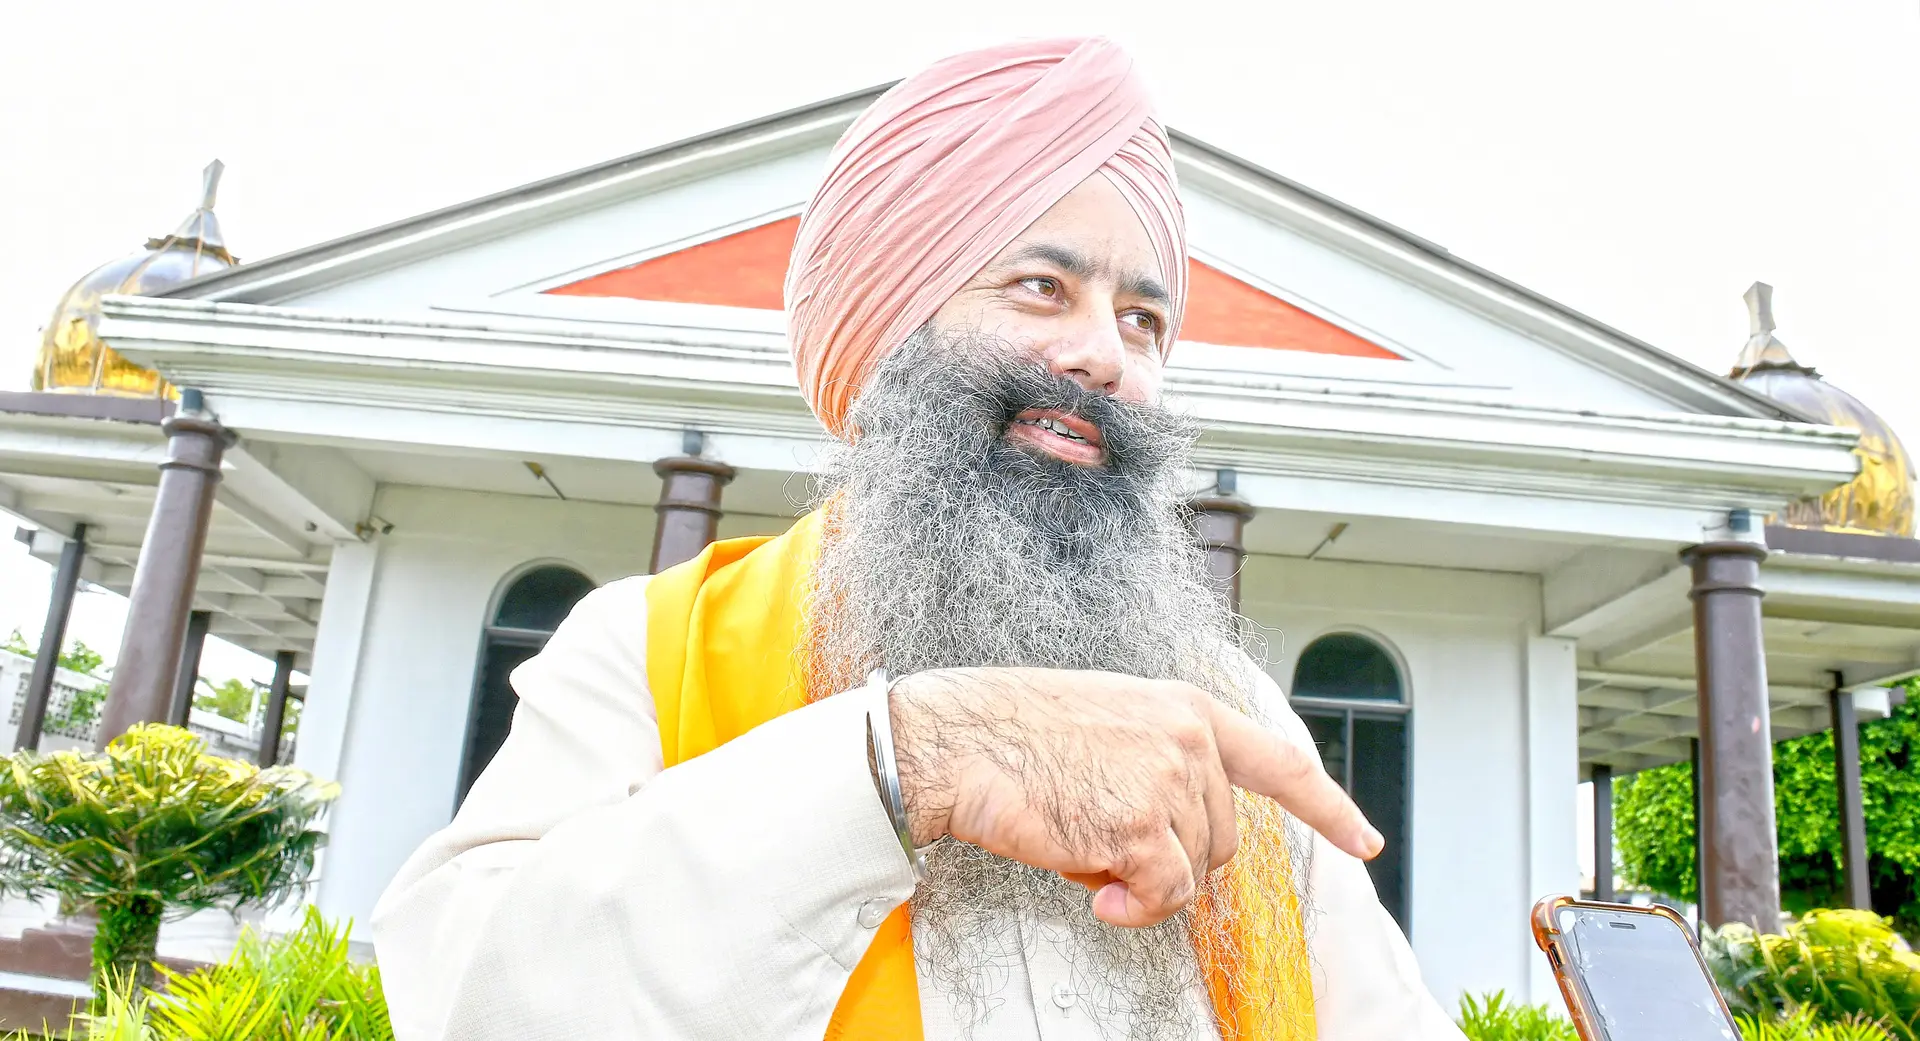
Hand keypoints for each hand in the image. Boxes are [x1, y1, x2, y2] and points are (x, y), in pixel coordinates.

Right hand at [888, 666, 1379, 928]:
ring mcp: (1169, 780)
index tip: (1363, 840)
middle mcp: (1190, 739)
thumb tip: (1181, 836)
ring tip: (1084, 849)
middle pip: (1223, 839)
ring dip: (1144, 880)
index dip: (1328, 807)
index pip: (1281, 763)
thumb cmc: (1014, 733)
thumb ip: (1161, 761)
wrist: (957, 741)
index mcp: (1186, 710)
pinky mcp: (1141, 825)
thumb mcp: (1109, 721)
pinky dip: (1134, 908)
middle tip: (1106, 842)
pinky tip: (1096, 894)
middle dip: (1174, 857)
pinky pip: (1165, 896)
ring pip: (1195, 872)